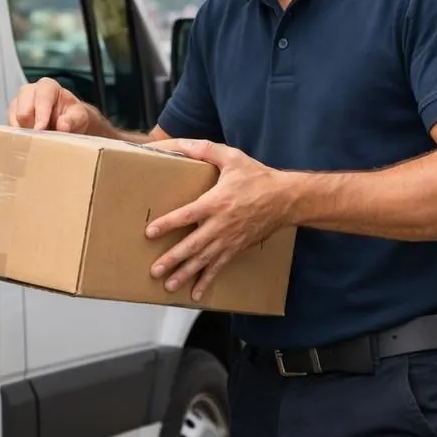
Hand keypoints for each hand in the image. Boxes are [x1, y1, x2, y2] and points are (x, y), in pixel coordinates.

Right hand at [7, 77, 106, 134]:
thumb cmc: (72, 116)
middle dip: (32, 127)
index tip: (41, 129)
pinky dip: (21, 138)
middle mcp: (29, 91)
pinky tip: (32, 140)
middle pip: (22, 112)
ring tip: (40, 139)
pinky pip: (11, 129)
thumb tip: (62, 126)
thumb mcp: (79, 117)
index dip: (41, 114)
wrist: (65, 122)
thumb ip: (73, 120)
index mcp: (47, 86)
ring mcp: (17, 104)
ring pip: (14, 122)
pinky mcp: (11, 116)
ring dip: (27, 134)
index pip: (41, 99)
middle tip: (43, 139)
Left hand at [145, 139, 294, 301]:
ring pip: (203, 260)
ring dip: (185, 274)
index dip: (168, 224)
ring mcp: (229, 240)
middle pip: (192, 245)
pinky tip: (195, 294)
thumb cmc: (258, 177)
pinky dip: (207, 281)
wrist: (285, 199)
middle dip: (173, 259)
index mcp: (216, 202)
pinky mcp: (236, 248)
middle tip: (155, 270)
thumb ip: (205, 150)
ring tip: (168, 285)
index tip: (150, 232)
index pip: (187, 215)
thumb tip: (181, 143)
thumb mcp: (232, 158)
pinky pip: (219, 267)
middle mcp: (220, 225)